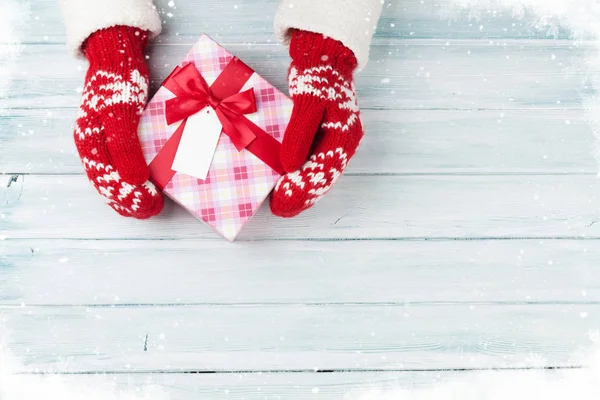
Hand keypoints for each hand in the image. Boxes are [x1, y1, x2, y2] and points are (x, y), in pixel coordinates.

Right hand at [74, 26, 162, 217]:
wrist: (117, 56)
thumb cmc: (119, 81)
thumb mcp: (122, 112)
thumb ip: (125, 146)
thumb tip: (134, 180)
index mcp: (90, 142)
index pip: (108, 181)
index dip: (130, 197)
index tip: (152, 204)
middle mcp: (92, 145)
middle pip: (108, 184)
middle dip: (131, 202)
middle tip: (154, 210)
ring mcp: (101, 141)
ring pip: (111, 180)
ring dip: (129, 197)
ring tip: (149, 208)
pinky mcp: (113, 137)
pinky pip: (117, 168)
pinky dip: (129, 183)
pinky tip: (141, 190)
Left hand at [270, 30, 362, 217]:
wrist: (322, 55)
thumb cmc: (317, 76)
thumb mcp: (308, 103)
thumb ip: (299, 134)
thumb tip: (289, 166)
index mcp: (344, 136)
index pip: (324, 172)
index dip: (303, 189)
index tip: (284, 203)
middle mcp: (342, 142)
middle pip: (323, 177)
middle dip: (302, 195)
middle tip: (281, 210)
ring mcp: (334, 139)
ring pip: (320, 172)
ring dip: (303, 189)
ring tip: (284, 205)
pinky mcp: (323, 136)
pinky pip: (314, 161)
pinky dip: (302, 174)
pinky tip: (289, 183)